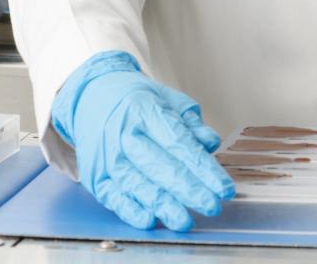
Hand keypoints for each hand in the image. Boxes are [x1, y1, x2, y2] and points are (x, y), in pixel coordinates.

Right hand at [51, 51, 233, 230]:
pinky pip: (114, 197)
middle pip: (160, 166)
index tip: (223, 187)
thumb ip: (191, 122)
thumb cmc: (136, 99)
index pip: (179, 143)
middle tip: (212, 206)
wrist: (92, 95)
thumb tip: (211, 143)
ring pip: (138, 185)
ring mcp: (108, 155)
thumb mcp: (167, 98)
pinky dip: (131, 211)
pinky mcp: (95, 175)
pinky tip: (151, 219)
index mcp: (145, 109)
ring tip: (186, 220)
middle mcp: (124, 133)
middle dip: (189, 190)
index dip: (203, 168)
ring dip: (164, 206)